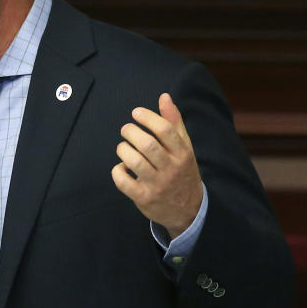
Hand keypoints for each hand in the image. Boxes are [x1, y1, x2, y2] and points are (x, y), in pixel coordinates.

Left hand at [111, 93, 202, 238]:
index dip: (148, 117)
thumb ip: (173, 122)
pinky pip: (123, 181)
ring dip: (123, 149)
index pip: (165, 130)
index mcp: (183, 154)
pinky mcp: (144, 198)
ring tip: (123, 147)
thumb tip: (164, 97)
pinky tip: (122, 167)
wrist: (189, 210)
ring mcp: (157, 185)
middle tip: (126, 130)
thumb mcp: (184, 147)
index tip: (136, 113)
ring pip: (134, 161)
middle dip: (130, 132)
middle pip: (147, 145)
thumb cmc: (182, 171)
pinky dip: (118, 171)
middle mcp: (171, 169)